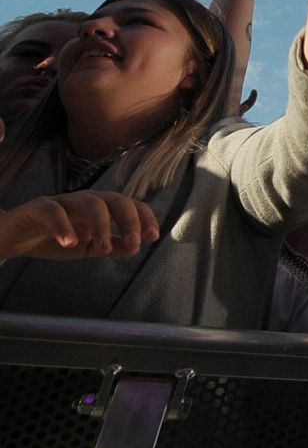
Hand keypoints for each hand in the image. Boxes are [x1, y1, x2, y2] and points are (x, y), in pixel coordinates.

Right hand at [0, 191, 158, 260]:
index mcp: (101, 208)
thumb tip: (135, 248)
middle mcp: (86, 200)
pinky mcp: (39, 207)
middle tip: (134, 242)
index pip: (130, 205)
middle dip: (129, 220)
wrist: (14, 237)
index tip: (153, 237)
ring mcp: (63, 201)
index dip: (144, 218)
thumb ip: (110, 246)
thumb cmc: (54, 239)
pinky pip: (53, 210)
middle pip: (115, 199)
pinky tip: (69, 242)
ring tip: (102, 248)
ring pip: (90, 202)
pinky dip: (63, 225)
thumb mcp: (86, 247)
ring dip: (101, 225)